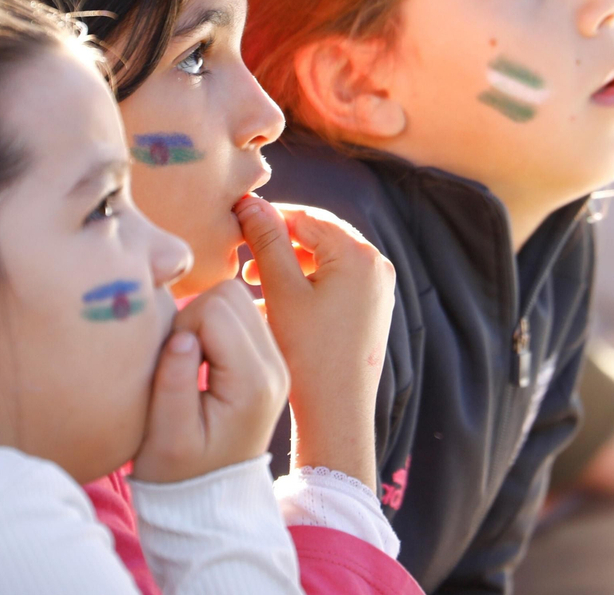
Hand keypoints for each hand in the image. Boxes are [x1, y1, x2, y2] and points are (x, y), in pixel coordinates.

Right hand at [132, 279, 288, 483]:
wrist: (212, 499)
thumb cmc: (180, 474)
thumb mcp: (167, 438)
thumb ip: (173, 383)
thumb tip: (181, 336)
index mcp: (253, 383)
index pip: (215, 309)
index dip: (181, 325)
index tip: (170, 362)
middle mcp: (274, 365)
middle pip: (231, 294)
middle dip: (194, 314)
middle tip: (178, 358)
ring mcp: (275, 360)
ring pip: (237, 297)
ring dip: (204, 318)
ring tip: (189, 360)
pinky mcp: (267, 358)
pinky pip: (240, 314)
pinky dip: (214, 325)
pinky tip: (202, 360)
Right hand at [236, 195, 394, 490]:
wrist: (337, 411)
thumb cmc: (308, 353)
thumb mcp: (281, 292)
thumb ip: (267, 242)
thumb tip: (250, 202)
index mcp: (359, 254)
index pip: (306, 217)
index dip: (268, 218)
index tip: (234, 224)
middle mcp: (377, 265)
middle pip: (318, 236)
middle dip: (278, 243)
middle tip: (243, 257)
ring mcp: (378, 288)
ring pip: (325, 261)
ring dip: (290, 265)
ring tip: (254, 281)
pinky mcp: (373, 308)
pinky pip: (336, 282)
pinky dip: (306, 285)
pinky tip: (275, 301)